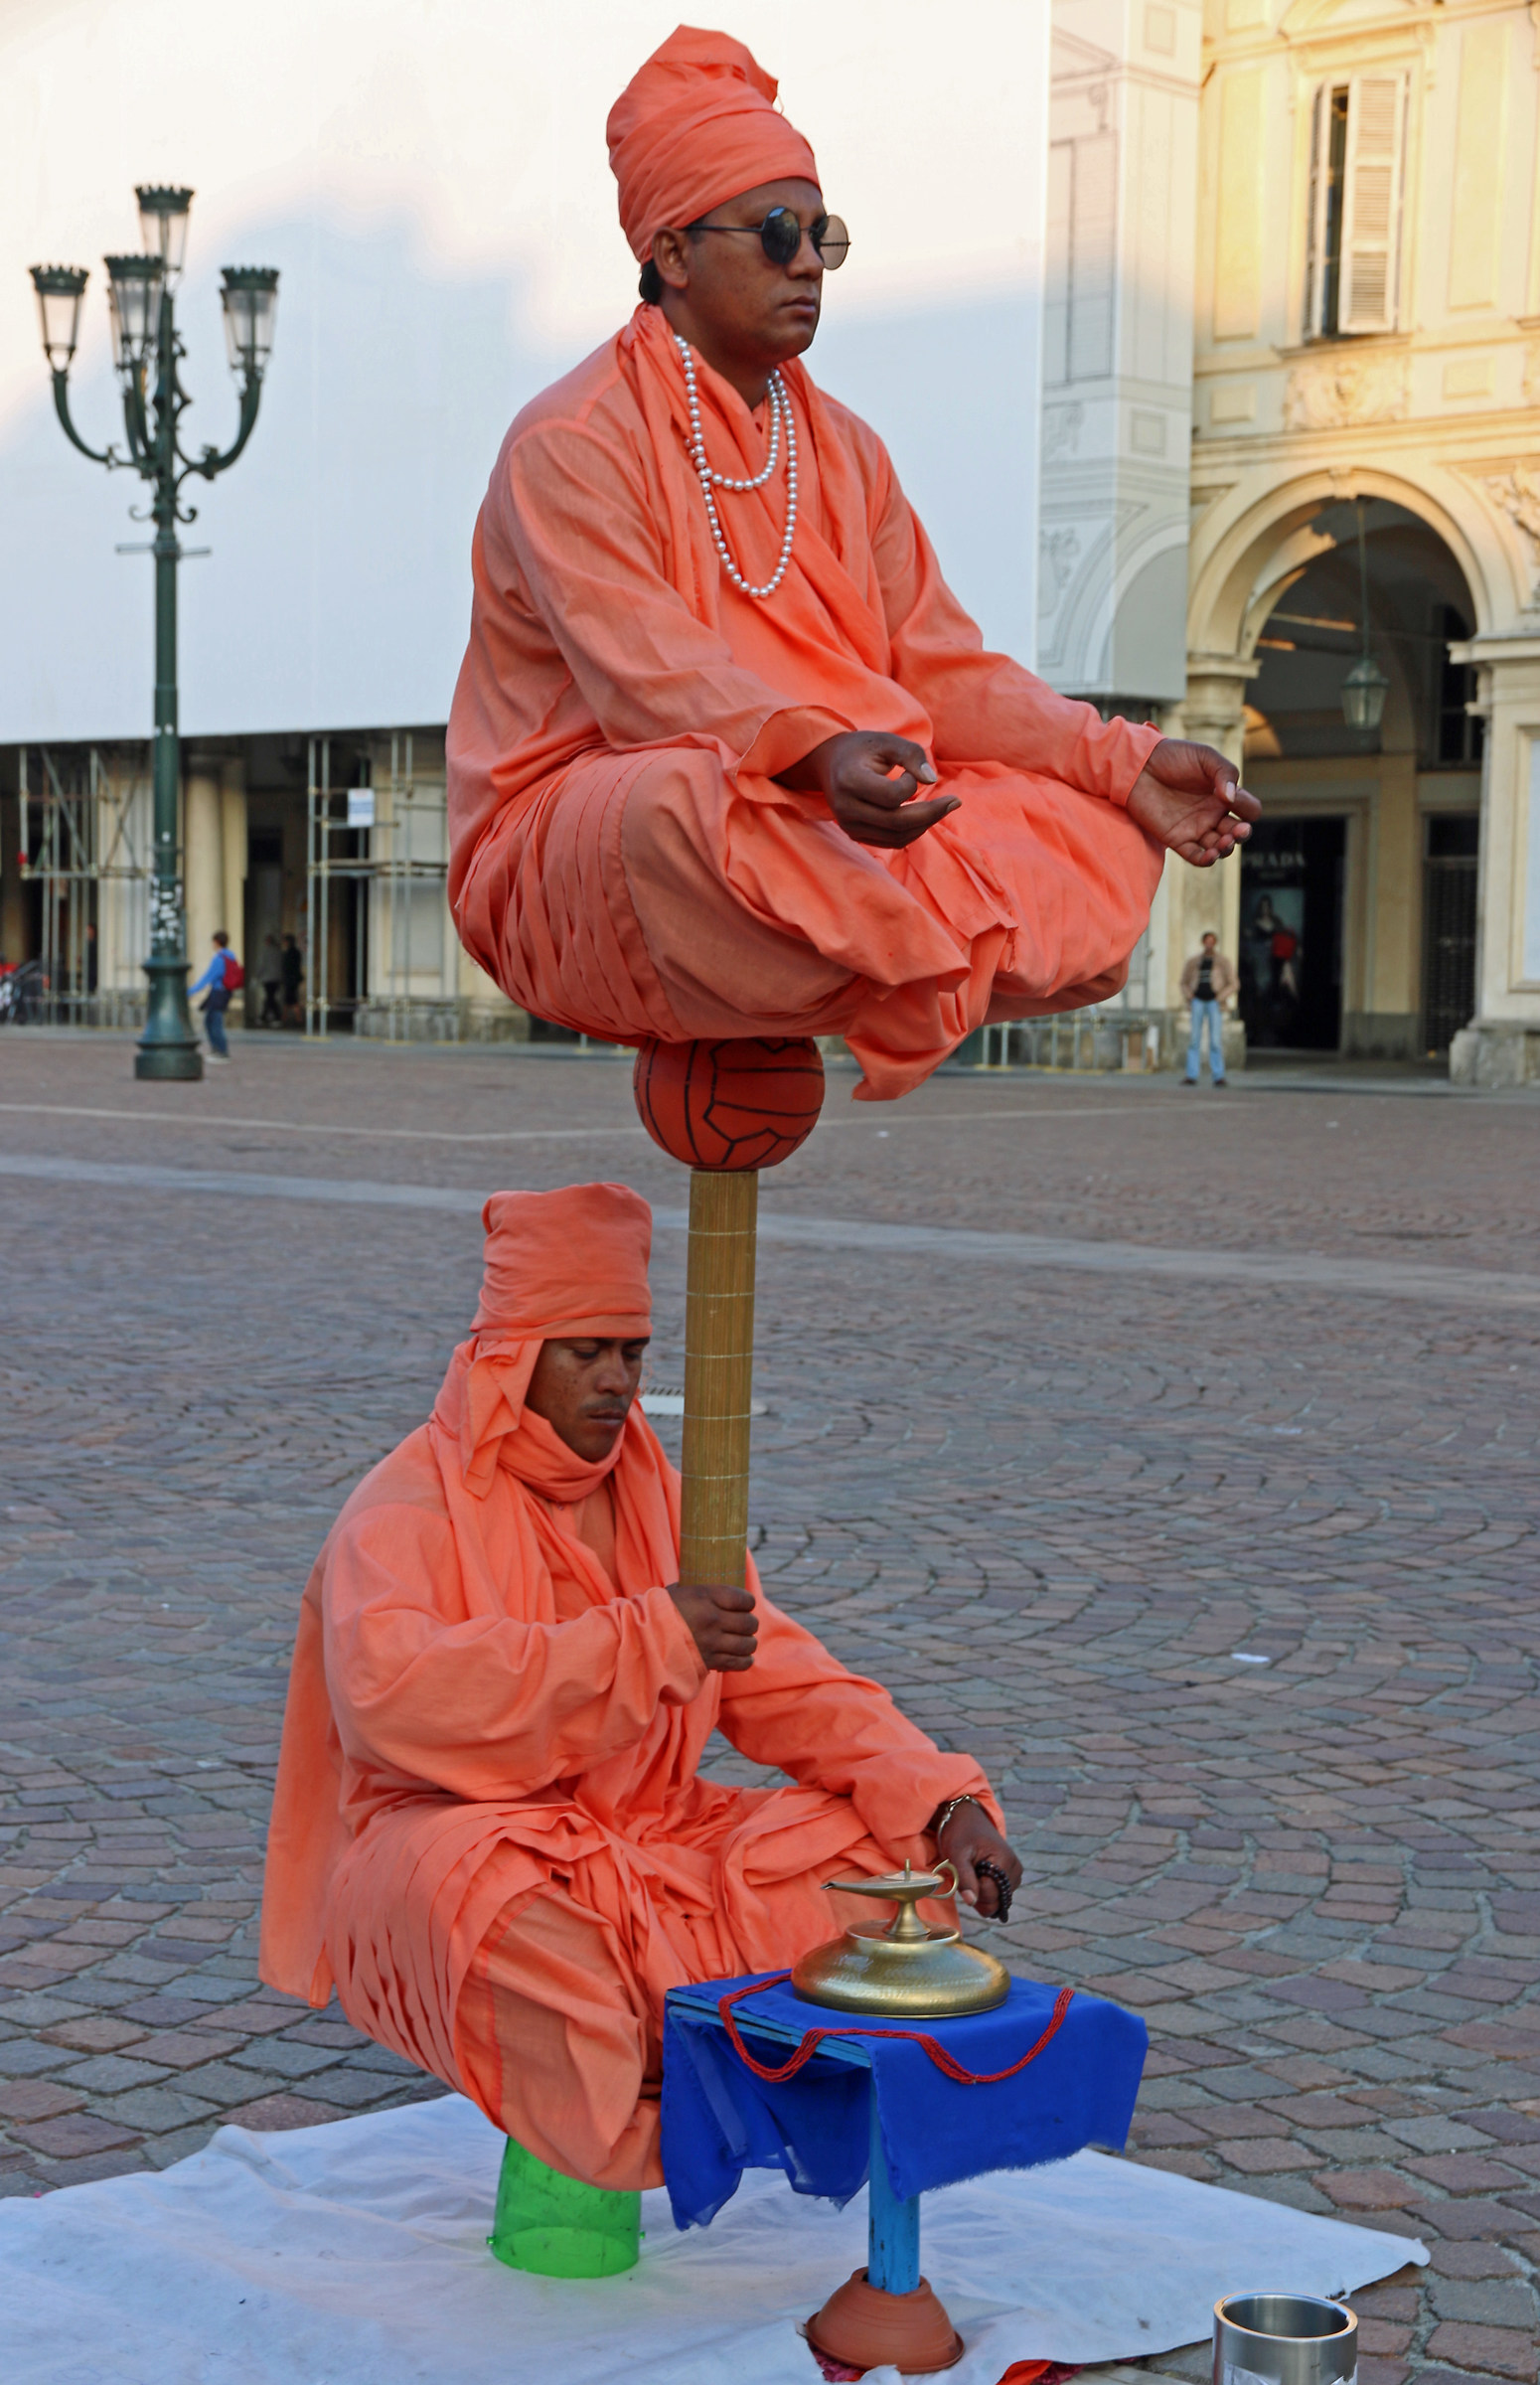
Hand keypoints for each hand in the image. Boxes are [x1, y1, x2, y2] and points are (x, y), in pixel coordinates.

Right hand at [668, 1581, 758, 1670]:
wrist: (643, 1637)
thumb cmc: (660, 1611)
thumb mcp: (680, 1590)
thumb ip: (703, 1592)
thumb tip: (719, 1592)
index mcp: (706, 1597)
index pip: (744, 1599)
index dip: (748, 1602)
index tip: (745, 1605)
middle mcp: (713, 1619)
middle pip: (749, 1623)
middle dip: (750, 1624)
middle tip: (744, 1624)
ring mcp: (712, 1642)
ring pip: (748, 1644)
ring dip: (748, 1642)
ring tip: (743, 1641)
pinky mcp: (710, 1662)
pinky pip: (740, 1662)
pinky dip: (745, 1660)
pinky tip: (742, 1656)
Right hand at [776, 731, 958, 848]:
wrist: (830, 763)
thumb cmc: (864, 749)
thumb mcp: (887, 741)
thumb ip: (912, 753)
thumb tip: (933, 781)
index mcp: (849, 780)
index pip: (891, 796)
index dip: (910, 785)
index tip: (910, 772)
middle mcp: (845, 809)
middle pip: (897, 823)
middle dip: (931, 813)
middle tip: (955, 802)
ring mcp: (849, 826)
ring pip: (897, 837)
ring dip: (925, 824)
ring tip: (942, 806)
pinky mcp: (855, 836)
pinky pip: (891, 842)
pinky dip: (913, 831)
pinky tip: (925, 815)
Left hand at [933, 1800, 1021, 1920]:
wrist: (967, 1817)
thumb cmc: (960, 1833)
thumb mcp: (956, 1853)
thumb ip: (964, 1879)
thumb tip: (971, 1902)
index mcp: (1005, 1862)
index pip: (989, 1896)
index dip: (972, 1888)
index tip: (965, 1869)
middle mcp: (1015, 1870)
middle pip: (995, 1902)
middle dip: (977, 1892)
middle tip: (968, 1870)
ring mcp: (1015, 1874)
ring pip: (996, 1901)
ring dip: (980, 1891)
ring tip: (973, 1869)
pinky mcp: (1011, 1876)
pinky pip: (998, 1896)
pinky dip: (985, 1889)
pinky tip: (979, 1873)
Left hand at [1125, 739, 1260, 866]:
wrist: (1139, 765)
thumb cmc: (1173, 756)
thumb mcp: (1205, 757)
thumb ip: (1224, 773)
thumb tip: (1231, 798)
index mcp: (1224, 795)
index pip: (1249, 809)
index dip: (1248, 808)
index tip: (1233, 798)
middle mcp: (1212, 813)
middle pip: (1238, 832)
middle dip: (1242, 834)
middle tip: (1238, 830)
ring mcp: (1195, 827)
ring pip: (1220, 848)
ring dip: (1226, 848)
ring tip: (1223, 841)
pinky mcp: (1176, 838)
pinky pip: (1196, 856)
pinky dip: (1206, 860)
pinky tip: (1210, 854)